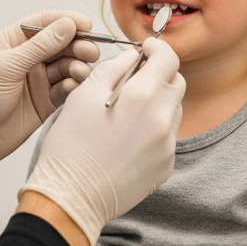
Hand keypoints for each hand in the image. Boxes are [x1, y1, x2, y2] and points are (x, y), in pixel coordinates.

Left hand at [0, 10, 98, 185]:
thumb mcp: (6, 67)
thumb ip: (38, 47)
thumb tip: (67, 25)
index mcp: (13, 41)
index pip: (45, 22)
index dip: (67, 21)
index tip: (87, 25)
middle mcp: (28, 58)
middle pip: (62, 43)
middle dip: (78, 45)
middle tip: (90, 52)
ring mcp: (38, 80)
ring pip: (67, 66)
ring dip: (78, 66)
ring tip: (81, 73)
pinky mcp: (46, 102)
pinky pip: (66, 89)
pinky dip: (74, 86)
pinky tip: (73, 88)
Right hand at [20, 37, 183, 245]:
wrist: (71, 196)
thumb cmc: (70, 146)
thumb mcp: (83, 94)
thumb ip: (113, 68)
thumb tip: (131, 57)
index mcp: (142, 95)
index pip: (168, 58)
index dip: (158, 48)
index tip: (146, 49)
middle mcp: (162, 118)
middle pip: (176, 82)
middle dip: (159, 74)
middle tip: (136, 78)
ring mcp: (167, 144)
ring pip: (173, 110)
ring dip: (158, 102)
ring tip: (128, 112)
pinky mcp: (166, 165)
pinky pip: (168, 136)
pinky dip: (154, 128)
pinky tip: (129, 137)